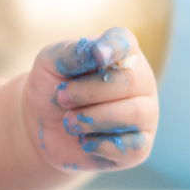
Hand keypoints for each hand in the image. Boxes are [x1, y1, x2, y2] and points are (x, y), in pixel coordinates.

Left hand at [22, 28, 157, 175]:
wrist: (43, 126)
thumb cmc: (52, 86)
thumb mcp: (51, 63)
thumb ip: (71, 53)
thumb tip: (96, 52)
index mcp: (121, 52)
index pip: (125, 42)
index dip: (113, 47)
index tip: (97, 55)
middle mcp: (141, 80)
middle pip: (130, 81)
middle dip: (89, 91)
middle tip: (61, 97)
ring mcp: (146, 114)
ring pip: (134, 114)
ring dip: (93, 118)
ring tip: (68, 122)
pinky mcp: (141, 146)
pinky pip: (131, 147)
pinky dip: (100, 144)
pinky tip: (83, 140)